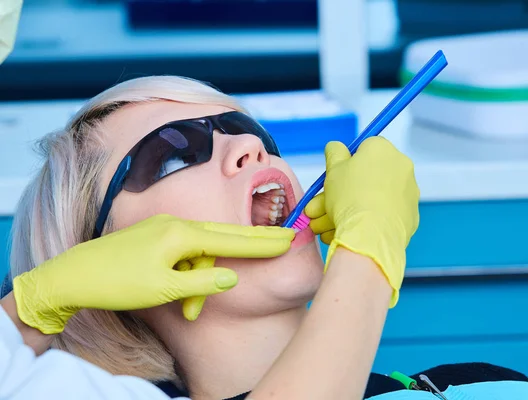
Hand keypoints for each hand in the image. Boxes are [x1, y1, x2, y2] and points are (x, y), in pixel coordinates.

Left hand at [13, 214, 294, 333]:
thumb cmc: (118, 282)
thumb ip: (203, 281)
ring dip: (201, 282)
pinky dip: (186, 276)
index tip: (289, 238)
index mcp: (181, 234)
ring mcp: (164, 229)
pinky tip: (180, 296)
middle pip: (222, 238)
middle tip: (284, 240)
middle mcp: (176, 225)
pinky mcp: (154, 238)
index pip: (232, 239)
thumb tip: (233, 275)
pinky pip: (183, 255)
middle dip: (250, 245)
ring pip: (199, 253)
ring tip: (189, 312)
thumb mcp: (165, 289)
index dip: (262, 242)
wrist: (72, 275)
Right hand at [304, 138, 419, 306]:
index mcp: (383, 149)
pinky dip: (368, 223)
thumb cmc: (349, 197)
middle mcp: (401, 167)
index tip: (334, 180)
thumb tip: (337, 147)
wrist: (370, 235)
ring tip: (324, 229)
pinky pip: (384, 216)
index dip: (346, 166)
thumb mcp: (333, 169)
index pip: (364, 150)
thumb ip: (334, 153)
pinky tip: (347, 233)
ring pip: (372, 200)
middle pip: (366, 179)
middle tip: (319, 211)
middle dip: (339, 196)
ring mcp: (409, 194)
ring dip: (348, 212)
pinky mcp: (410, 217)